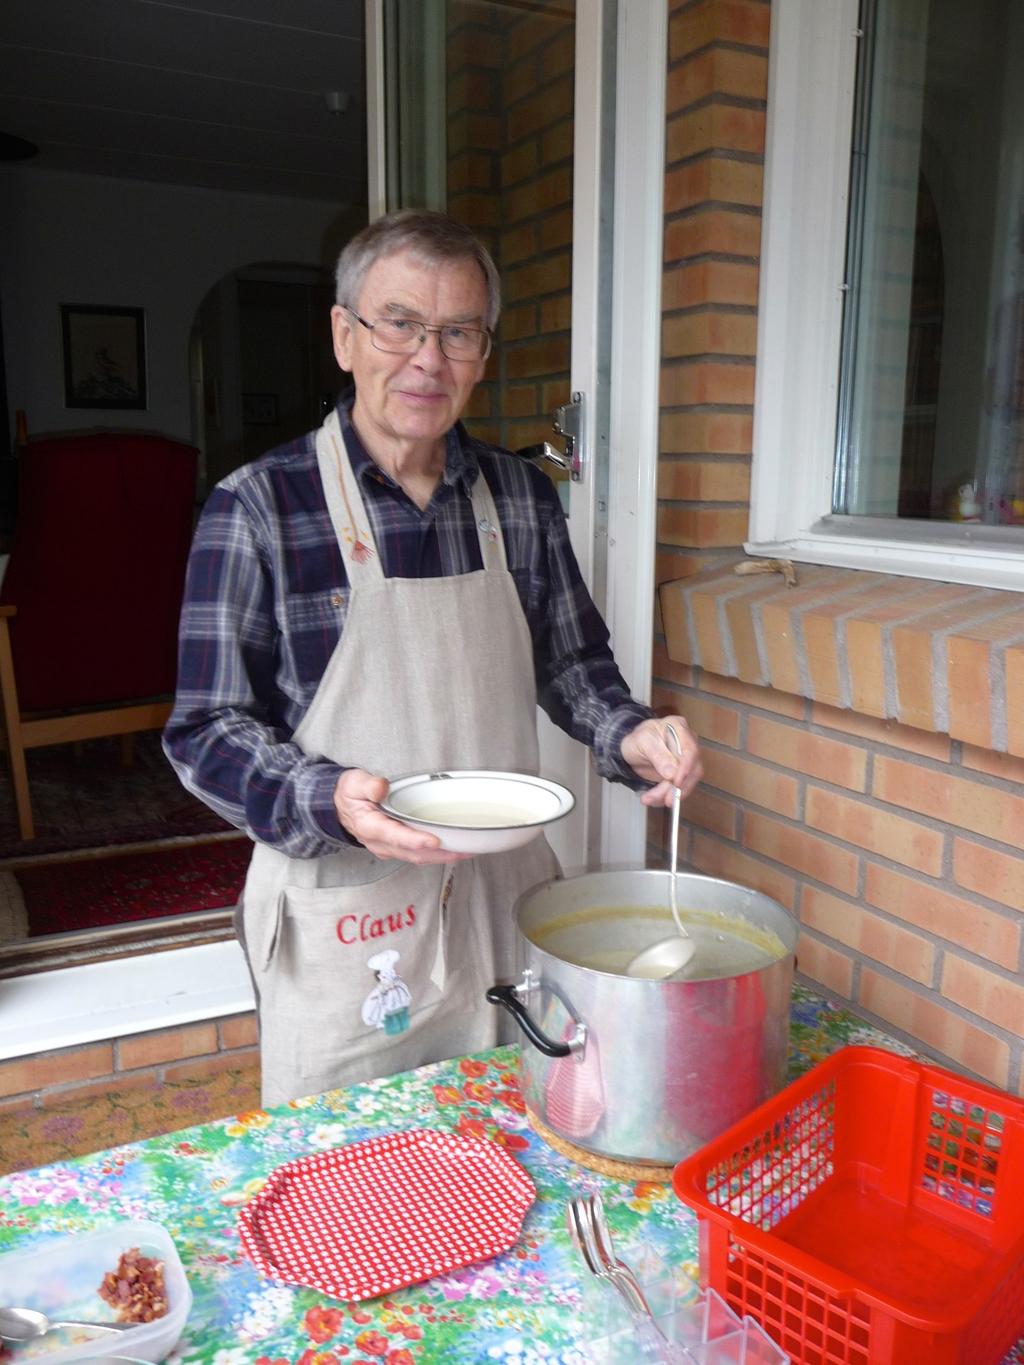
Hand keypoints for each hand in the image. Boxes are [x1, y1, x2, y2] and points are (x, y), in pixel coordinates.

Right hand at [333, 769, 471, 863]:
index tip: (434, 840)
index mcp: (369, 826)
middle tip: (465, 849)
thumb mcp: (354, 783)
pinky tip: (452, 849)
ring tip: (466, 851)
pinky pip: (418, 856)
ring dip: (442, 857)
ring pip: (418, 858)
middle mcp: (380, 842)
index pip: (395, 836)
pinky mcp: (395, 848)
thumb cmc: (349, 794)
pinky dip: (436, 855)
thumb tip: (382, 787)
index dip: (415, 840)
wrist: (339, 807)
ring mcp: (388, 848)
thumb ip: (368, 784)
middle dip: (440, 854)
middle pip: (413, 853)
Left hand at [620, 715, 702, 807]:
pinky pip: (679, 788)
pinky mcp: (682, 774)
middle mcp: (687, 743)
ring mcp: (686, 759)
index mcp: (678, 727)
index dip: (686, 768)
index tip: (676, 782)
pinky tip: (653, 799)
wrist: (632, 749)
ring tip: (649, 799)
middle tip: (664, 799)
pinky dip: (666, 796)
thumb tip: (672, 773)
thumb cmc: (638, 740)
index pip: (690, 749)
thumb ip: (657, 755)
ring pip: (686, 782)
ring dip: (669, 794)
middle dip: (677, 787)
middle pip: (692, 769)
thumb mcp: (642, 742)